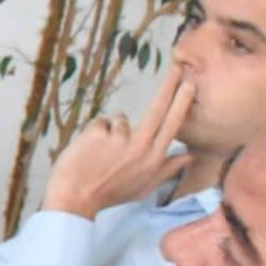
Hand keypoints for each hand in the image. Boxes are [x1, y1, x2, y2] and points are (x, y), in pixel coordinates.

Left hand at [42, 66, 195, 217]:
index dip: (182, 103)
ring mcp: (119, 139)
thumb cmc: (110, 193)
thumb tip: (189, 156)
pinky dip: (93, 133)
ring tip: (100, 155)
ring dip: (110, 131)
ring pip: (119, 120)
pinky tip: (88, 151)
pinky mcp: (97, 133)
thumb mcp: (144, 187)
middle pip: (158, 108)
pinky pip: (99, 123)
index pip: (172, 125)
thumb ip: (168, 169)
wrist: (75, 198)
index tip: (190, 85)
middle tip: (178, 67)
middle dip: (170, 86)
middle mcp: (140, 147)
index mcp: (153, 159)